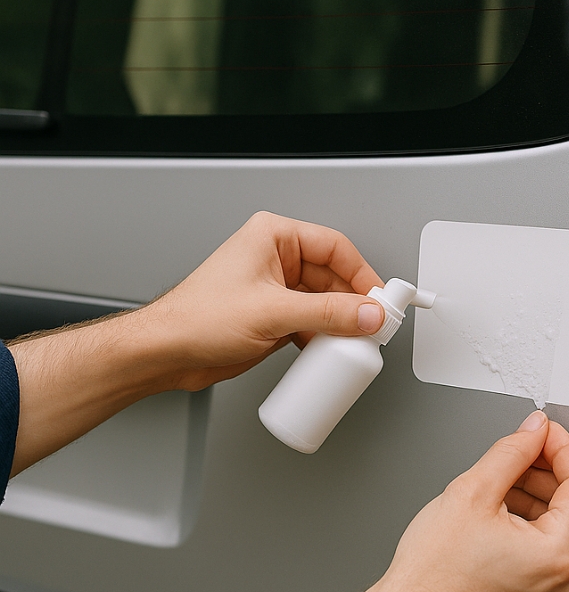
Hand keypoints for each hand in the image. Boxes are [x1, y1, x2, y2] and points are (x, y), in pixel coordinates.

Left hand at [140, 211, 384, 390]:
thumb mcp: (271, 313)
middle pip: (334, 276)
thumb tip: (366, 314)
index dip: (362, 273)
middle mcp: (275, 259)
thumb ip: (326, 313)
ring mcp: (275, 289)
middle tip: (373, 325)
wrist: (165, 354)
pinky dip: (324, 335)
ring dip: (340, 322)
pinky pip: (312, 321)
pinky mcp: (273, 316)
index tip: (380, 299)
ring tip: (353, 339)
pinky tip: (329, 349)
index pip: (335, 247)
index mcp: (272, 237)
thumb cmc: (195, 318)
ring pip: (325, 301)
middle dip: (353, 303)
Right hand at [375, 409, 568, 591]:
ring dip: (545, 495)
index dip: (562, 448)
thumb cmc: (431, 577)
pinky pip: (553, 551)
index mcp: (559, 554)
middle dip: (555, 471)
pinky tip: (505, 508)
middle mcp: (566, 581)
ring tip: (507, 479)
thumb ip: (511, 453)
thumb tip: (533, 432)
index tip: (543, 432)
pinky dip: (537, 521)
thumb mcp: (472, 492)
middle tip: (525, 450)